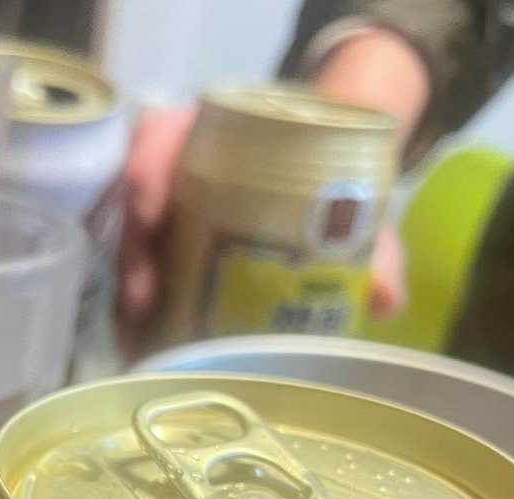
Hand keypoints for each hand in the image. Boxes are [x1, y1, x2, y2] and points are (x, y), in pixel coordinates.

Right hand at [118, 89, 409, 328]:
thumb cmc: (331, 176)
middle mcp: (176, 171)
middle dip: (133, 256)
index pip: (158, 139)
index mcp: (212, 135)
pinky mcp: (165, 257)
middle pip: (134, 205)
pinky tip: (144, 349)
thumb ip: (374, 245)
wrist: (329, 174)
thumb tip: (384, 298)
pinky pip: (139, 279)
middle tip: (142, 302)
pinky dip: (138, 316)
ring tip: (137, 341)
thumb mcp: (355, 198)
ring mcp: (166, 216)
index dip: (146, 175)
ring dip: (129, 295)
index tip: (150, 216)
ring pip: (129, 248)